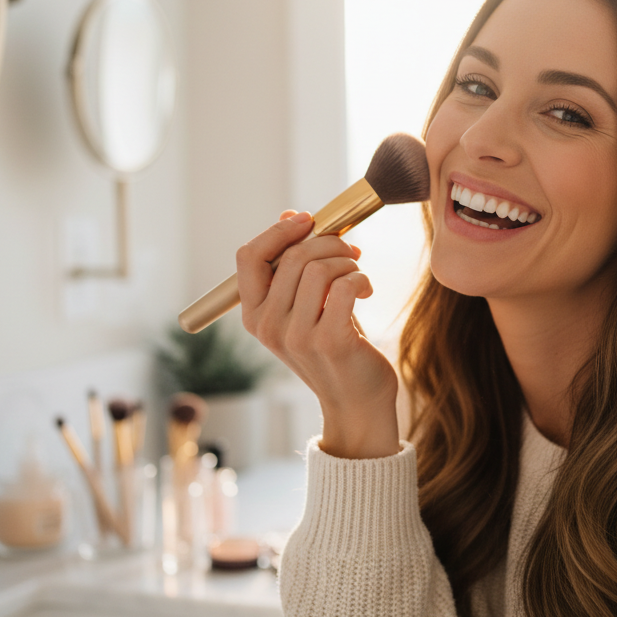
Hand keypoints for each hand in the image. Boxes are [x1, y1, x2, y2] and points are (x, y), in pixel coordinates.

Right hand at [236, 211, 399, 458]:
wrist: (357, 402)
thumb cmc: (334, 347)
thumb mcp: (307, 305)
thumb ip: (295, 265)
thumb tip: (292, 215)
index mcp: (253, 315)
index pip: (249, 256)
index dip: (279, 231)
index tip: (310, 221)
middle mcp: (267, 326)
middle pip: (293, 255)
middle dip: (329, 242)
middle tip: (351, 252)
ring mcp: (295, 335)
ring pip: (320, 267)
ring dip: (348, 262)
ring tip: (358, 276)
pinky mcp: (329, 341)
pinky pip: (344, 285)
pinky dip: (361, 279)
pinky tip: (367, 291)